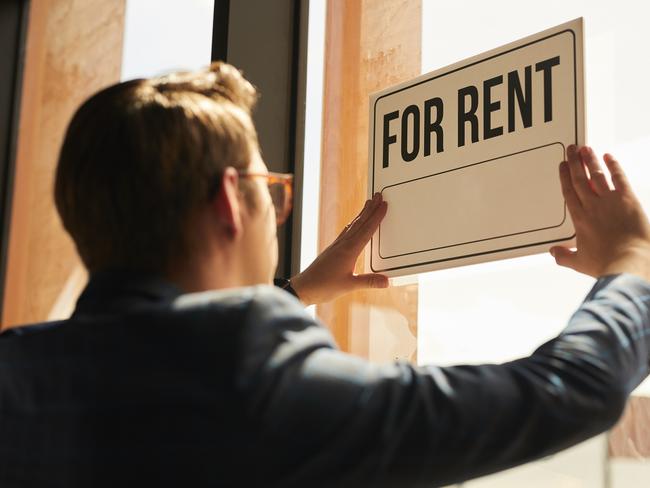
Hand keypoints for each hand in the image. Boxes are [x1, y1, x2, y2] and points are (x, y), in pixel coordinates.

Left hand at [290, 193, 388, 304]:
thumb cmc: (323, 286)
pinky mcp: (332, 250)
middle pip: (360, 222)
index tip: (383, 204)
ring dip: (362, 214)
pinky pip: (346, 232)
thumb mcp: (349, 285)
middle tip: (378, 195)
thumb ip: (369, 282)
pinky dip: (353, 224)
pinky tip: (354, 224)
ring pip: (353, 225)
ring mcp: (336, 246)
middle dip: (370, 208)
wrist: (304, 287)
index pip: (366, 230)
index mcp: (349, 250)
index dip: (376, 217)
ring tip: (368, 204)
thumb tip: (387, 281)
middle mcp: (343, 244)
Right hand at [550, 145, 649, 280]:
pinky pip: (618, 178)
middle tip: (571, 150)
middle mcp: (591, 206)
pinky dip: (613, 166)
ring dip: (589, 160)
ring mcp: (609, 201)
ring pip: (595, 175)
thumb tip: (554, 253)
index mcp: (580, 219)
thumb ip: (564, 256)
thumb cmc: (606, 263)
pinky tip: (609, 157)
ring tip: (585, 148)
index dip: (564, 177)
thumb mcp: (580, 262)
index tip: (562, 166)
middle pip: (579, 179)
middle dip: (574, 163)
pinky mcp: (627, 199)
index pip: (569, 192)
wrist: (628, 262)